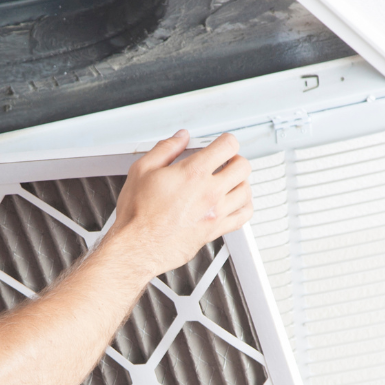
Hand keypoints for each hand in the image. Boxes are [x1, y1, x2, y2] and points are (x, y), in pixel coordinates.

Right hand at [105, 130, 252, 280]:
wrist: (138, 246)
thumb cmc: (138, 214)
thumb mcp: (142, 170)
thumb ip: (165, 148)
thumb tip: (180, 138)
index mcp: (193, 173)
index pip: (228, 146)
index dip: (226, 140)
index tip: (221, 143)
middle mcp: (210, 192)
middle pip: (243, 167)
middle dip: (234, 159)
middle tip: (225, 161)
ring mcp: (216, 213)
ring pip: (246, 190)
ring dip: (240, 182)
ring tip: (230, 181)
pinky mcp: (215, 230)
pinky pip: (243, 216)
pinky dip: (244, 206)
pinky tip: (235, 203)